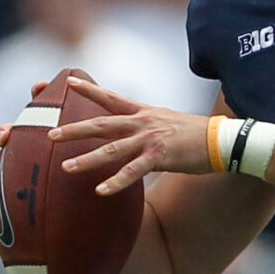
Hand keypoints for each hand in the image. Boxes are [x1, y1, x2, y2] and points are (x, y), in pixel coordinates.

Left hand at [51, 76, 214, 195]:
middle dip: (74, 130)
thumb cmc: (198, 134)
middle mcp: (143, 123)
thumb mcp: (169, 121)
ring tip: (66, 168)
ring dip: (87, 159)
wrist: (223, 140)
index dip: (90, 89)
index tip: (69, 82)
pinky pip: (133, 172)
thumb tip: (136, 132)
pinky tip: (101, 191)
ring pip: (112, 149)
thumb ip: (149, 125)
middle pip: (102, 124)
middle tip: (50, 135)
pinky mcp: (160, 157)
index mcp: (145, 113)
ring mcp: (151, 140)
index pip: (112, 98)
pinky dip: (116, 182)